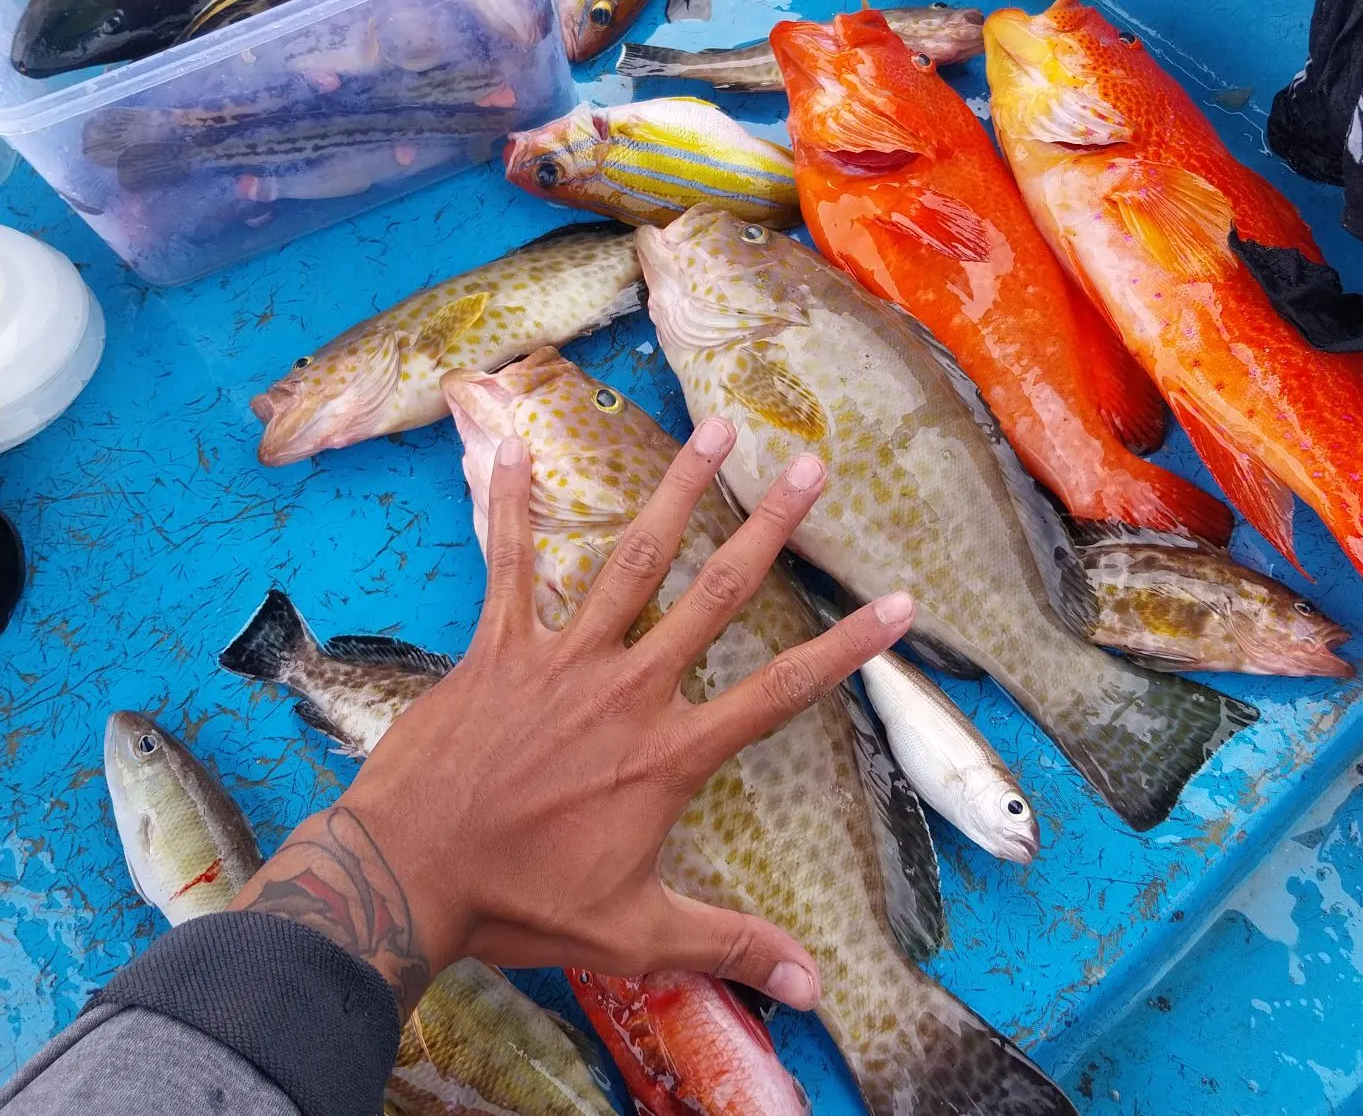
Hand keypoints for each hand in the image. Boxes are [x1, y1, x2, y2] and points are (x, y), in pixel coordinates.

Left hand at [229, 420, 912, 1021]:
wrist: (408, 876)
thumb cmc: (521, 903)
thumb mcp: (635, 934)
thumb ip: (727, 945)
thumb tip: (813, 989)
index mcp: (670, 752)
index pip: (781, 693)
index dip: (848, 648)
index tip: (898, 602)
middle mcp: (629, 688)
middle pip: (716, 596)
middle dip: (771, 529)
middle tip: (812, 467)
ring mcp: (563, 659)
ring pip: (632, 561)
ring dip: (676, 491)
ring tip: (712, 429)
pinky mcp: (499, 647)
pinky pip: (511, 567)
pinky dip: (514, 511)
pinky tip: (515, 451)